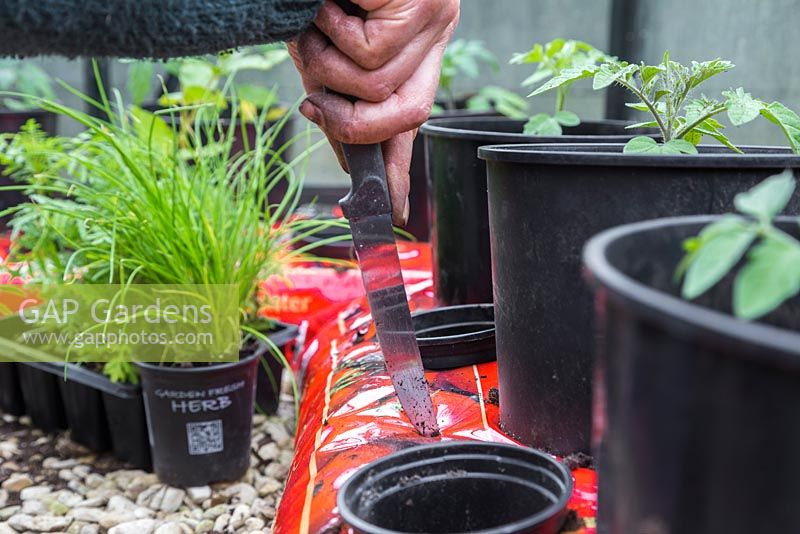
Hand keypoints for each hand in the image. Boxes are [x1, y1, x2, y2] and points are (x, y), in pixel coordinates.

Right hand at [288, 0, 459, 224]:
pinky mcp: (425, 2)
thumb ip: (335, 90)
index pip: (410, 119)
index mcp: (411, 48)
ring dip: (326, 66)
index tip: (399, 210)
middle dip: (350, 125)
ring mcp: (434, 19)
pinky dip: (333, 33)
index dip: (401, 167)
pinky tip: (330, 4)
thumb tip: (340, 142)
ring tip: (313, 29)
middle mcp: (430, 37)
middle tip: (312, 106)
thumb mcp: (325, 45)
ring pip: (380, 86)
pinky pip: (371, 52)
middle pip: (408, 115)